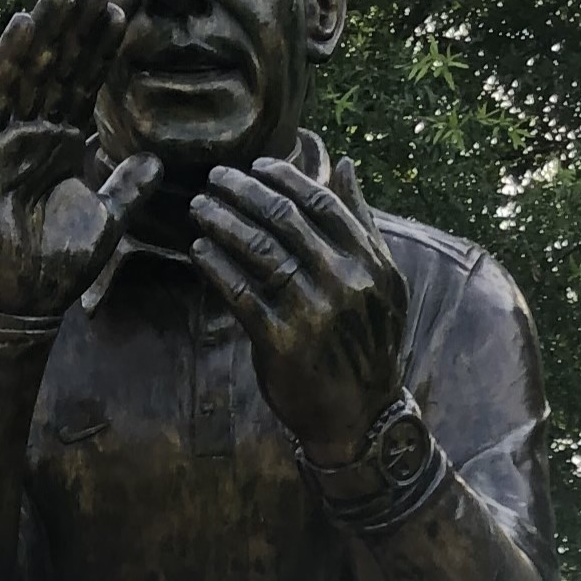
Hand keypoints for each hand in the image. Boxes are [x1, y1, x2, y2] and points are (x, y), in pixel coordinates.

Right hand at [0, 0, 159, 315]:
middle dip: (75, 29)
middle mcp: (29, 132)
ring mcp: (1, 135)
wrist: (18, 302)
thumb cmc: (57, 267)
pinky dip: (9, 59)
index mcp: (59, 144)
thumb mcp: (107, 220)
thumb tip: (158, 160)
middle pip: (55, 69)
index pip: (82, 87)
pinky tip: (25, 24)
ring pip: (27, 72)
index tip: (121, 16)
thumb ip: (128, 186)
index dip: (99, 52)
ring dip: (45, 31)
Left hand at [189, 154, 408, 455]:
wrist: (360, 416)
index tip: (255, 167)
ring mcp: (313, 312)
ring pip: (259, 250)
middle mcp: (344, 282)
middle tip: (214, 178)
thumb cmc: (366, 343)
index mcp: (369, 262)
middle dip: (242, 192)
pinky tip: (199, 250)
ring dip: (222, 222)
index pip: (320, 202)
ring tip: (198, 207)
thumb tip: (341, 163)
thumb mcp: (381, 282)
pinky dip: (216, 266)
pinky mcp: (282, 342)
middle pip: (283, 218)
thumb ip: (360, 222)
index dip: (283, 178)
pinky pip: (240, 292)